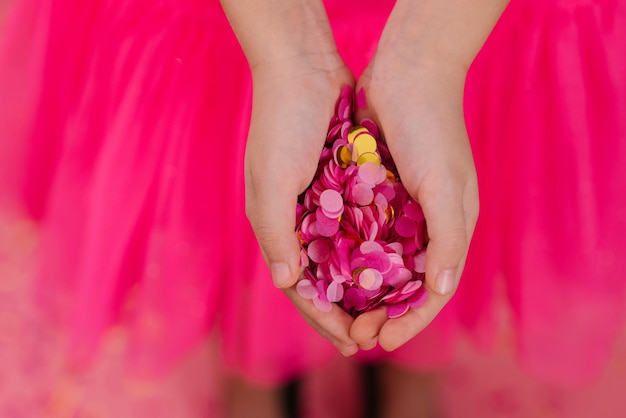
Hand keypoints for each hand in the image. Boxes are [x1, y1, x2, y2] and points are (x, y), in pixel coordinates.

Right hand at [245, 56, 358, 355]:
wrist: (302, 68)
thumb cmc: (280, 124)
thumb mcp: (271, 180)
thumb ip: (276, 232)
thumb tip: (288, 282)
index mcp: (277, 225)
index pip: (301, 286)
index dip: (324, 318)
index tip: (351, 344)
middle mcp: (299, 220)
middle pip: (326, 278)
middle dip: (347, 309)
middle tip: (374, 336)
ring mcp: (322, 203)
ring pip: (345, 256)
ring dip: (364, 284)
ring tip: (388, 309)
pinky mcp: (343, 184)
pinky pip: (360, 226)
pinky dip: (374, 247)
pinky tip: (396, 262)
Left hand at [349, 50, 478, 351]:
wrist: (408, 71)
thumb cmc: (433, 129)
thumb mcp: (446, 186)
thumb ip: (447, 238)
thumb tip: (438, 290)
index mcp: (451, 228)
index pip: (432, 289)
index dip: (410, 319)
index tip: (383, 341)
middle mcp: (426, 223)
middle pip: (402, 282)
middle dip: (380, 311)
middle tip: (353, 333)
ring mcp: (400, 207)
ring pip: (380, 262)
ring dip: (362, 289)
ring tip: (338, 311)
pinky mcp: (376, 190)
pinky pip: (362, 232)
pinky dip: (349, 254)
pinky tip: (327, 270)